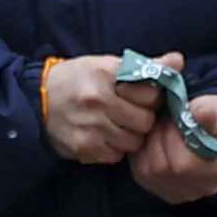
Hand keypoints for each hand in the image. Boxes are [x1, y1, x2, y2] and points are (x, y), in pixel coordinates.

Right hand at [37, 56, 158, 164]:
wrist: (37, 100)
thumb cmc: (79, 79)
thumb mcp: (108, 65)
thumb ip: (146, 66)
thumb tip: (178, 61)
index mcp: (105, 73)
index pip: (150, 94)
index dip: (150, 99)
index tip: (141, 98)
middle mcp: (96, 100)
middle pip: (145, 122)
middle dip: (142, 120)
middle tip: (129, 114)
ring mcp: (90, 127)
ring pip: (133, 142)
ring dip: (130, 136)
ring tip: (116, 125)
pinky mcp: (84, 148)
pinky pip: (116, 155)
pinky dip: (114, 148)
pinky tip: (102, 136)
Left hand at [122, 91, 216, 206]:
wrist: (209, 128)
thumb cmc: (214, 117)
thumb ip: (210, 112)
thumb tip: (201, 114)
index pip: (185, 163)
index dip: (173, 136)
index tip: (175, 117)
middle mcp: (201, 188)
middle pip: (163, 168)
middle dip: (158, 136)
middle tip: (163, 118)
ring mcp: (181, 194)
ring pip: (148, 171)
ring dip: (148, 143)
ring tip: (159, 127)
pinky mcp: (162, 191)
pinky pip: (140, 174)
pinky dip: (141, 153)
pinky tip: (153, 139)